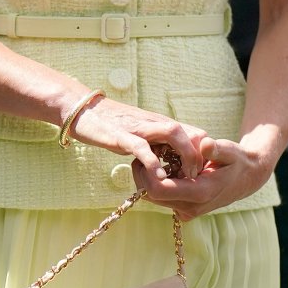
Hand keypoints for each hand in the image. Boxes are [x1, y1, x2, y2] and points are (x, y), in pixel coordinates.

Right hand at [67, 95, 208, 182]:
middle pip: (190, 133)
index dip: (203, 153)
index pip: (195, 133)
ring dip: (185, 155)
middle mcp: (155, 123)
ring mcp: (139, 128)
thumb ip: (158, 145)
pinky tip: (159, 176)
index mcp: (161, 124)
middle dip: (199, 156)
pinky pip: (141, 147)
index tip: (201, 172)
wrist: (84, 110)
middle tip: (196, 177)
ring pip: (173, 134)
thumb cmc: (113, 125)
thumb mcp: (142, 135)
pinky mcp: (121, 136)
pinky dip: (153, 161)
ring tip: (186, 176)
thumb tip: (172, 163)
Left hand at [133, 135, 274, 219]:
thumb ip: (218, 148)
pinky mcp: (184, 211)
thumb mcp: (231, 150)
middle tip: (147, 153)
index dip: (146, 173)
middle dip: (143, 175)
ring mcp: (187, 212)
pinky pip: (162, 199)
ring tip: (157, 158)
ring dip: (149, 179)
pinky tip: (167, 168)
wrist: (247, 178)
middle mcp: (191, 207)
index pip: (158, 189)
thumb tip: (205, 144)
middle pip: (150, 196)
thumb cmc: (237, 160)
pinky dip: (158, 184)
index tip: (146, 153)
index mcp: (200, 192)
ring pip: (153, 199)